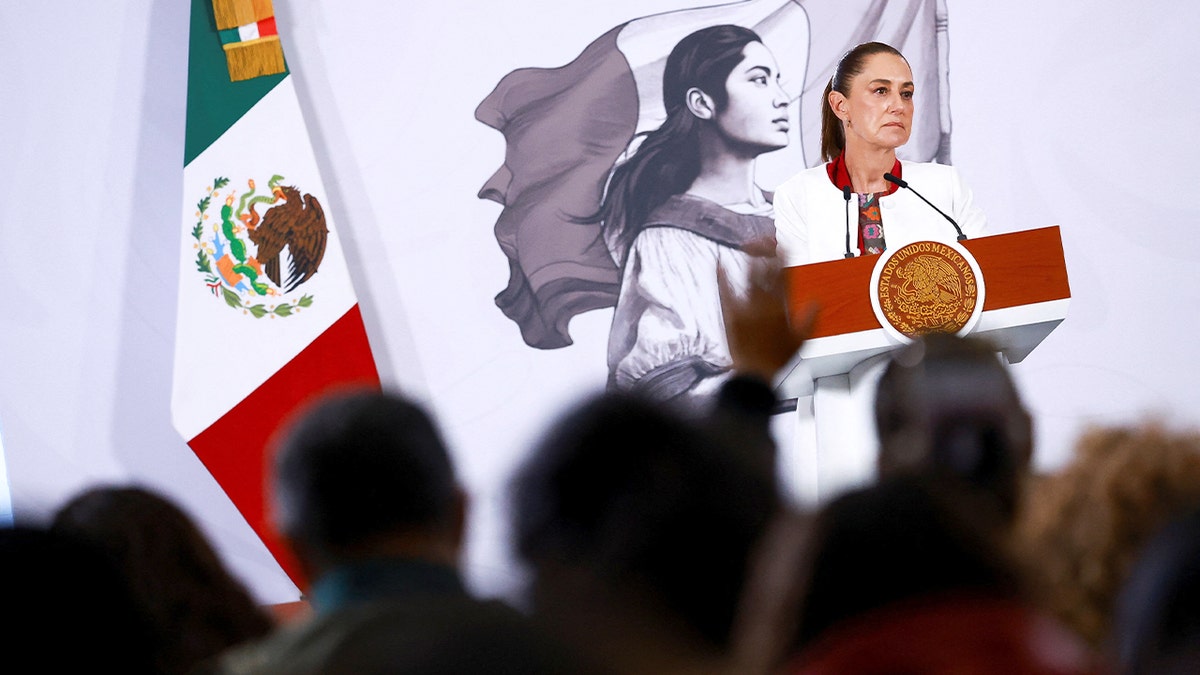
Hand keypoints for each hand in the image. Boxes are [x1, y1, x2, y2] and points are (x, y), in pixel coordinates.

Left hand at [718, 255, 817, 381]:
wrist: (755, 375)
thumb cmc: (777, 360)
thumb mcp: (800, 340)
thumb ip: (809, 318)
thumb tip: (816, 302)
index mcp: (781, 308)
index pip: (785, 276)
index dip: (784, 258)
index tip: (783, 246)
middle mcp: (764, 304)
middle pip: (766, 271)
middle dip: (767, 251)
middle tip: (765, 239)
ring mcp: (745, 308)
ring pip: (748, 277)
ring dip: (749, 259)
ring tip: (749, 245)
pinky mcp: (730, 315)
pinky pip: (725, 291)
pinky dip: (722, 276)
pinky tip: (720, 262)